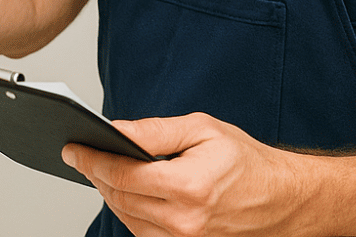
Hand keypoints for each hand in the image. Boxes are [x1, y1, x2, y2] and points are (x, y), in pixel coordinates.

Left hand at [63, 113, 302, 236]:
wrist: (283, 199)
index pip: (123, 176)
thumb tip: (115, 130)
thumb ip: (154, 131)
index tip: (72, 148)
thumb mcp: (202, 130)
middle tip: (80, 154)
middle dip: (96, 175)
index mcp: (189, 188)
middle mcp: (185, 222)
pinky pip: (144, 232)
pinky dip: (129, 210)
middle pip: (120, 199)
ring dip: (109, 194)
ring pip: (128, 219)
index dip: (91, 160)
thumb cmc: (247, 161)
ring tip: (100, 169)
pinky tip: (125, 190)